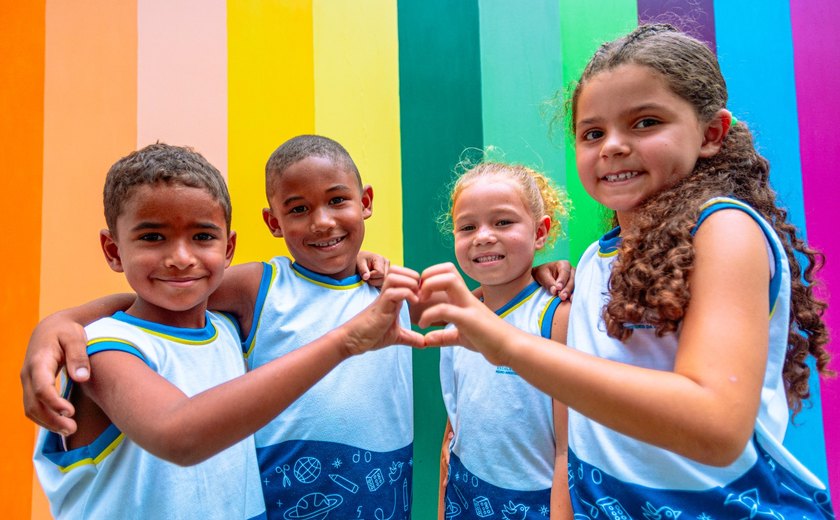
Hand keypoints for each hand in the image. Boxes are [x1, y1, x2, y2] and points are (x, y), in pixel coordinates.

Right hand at [21, 312, 91, 434]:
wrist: (50, 328)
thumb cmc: (66, 332)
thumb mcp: (75, 337)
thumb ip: (79, 355)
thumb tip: (82, 378)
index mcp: (39, 361)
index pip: (42, 388)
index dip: (54, 403)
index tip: (70, 413)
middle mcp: (28, 374)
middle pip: (33, 404)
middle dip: (51, 420)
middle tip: (72, 429)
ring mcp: (27, 381)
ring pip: (30, 408)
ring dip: (47, 423)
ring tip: (69, 430)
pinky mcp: (31, 386)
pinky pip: (32, 406)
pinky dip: (44, 418)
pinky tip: (61, 424)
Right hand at [343, 265, 424, 354]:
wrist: (352, 341)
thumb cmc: (372, 335)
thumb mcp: (397, 336)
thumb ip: (411, 337)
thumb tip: (425, 343)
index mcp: (393, 297)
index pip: (403, 275)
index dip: (416, 279)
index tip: (426, 293)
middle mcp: (387, 294)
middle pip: (398, 270)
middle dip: (414, 276)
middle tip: (423, 292)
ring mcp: (382, 299)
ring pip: (394, 276)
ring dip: (410, 282)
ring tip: (418, 296)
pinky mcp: (379, 307)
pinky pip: (392, 292)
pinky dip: (407, 294)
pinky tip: (414, 303)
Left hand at [357, 250, 389, 287]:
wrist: (361, 259)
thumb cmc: (359, 260)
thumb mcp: (359, 263)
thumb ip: (363, 270)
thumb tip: (366, 277)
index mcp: (380, 259)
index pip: (380, 273)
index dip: (372, 277)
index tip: (364, 275)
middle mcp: (386, 263)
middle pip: (383, 278)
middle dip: (373, 281)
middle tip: (366, 277)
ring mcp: (388, 269)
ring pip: (384, 282)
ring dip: (374, 283)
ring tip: (369, 277)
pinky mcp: (387, 274)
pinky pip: (383, 283)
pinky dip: (377, 284)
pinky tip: (372, 279)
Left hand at [417, 263, 516, 365]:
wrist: (511, 349)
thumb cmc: (489, 341)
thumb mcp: (461, 338)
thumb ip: (444, 336)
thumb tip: (427, 339)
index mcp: (464, 298)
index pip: (448, 272)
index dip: (430, 277)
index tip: (421, 294)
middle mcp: (466, 298)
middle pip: (448, 269)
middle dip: (428, 276)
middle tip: (419, 295)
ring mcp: (469, 306)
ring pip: (449, 279)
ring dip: (430, 286)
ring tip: (421, 302)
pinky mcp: (469, 320)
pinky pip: (446, 309)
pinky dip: (430, 314)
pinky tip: (423, 325)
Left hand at [532, 260, 574, 299]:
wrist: (543, 277)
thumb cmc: (542, 274)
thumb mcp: (542, 275)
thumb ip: (549, 282)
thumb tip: (555, 291)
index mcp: (564, 264)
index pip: (564, 272)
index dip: (562, 281)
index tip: (558, 288)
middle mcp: (572, 271)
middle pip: (571, 280)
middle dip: (566, 289)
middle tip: (562, 296)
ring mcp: (575, 278)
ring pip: (575, 286)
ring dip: (570, 293)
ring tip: (565, 299)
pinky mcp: (574, 286)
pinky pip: (575, 291)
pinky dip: (573, 296)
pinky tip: (571, 301)